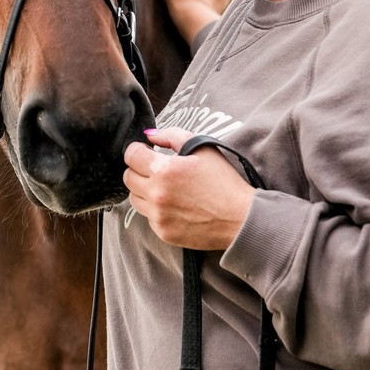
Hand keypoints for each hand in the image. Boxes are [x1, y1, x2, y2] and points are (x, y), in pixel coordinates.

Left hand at [123, 126, 254, 248]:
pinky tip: (174, 205)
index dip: (138, 150)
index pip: (131, 156)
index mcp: (165, 170)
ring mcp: (158, 216)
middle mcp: (157, 194)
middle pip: (128, 178)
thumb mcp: (202, 148)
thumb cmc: (224, 181)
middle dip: (139, 169)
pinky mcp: (163, 233)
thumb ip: (171, 136)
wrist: (241, 219)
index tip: (147, 152)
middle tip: (155, 169)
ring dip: (143, 190)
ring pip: (134, 198)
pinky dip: (155, 209)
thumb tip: (149, 136)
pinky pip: (147, 217)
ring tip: (165, 188)